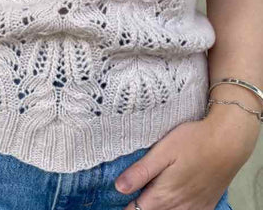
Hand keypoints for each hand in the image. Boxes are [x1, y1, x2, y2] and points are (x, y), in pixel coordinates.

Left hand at [114, 111, 259, 209]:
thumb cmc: (193, 141)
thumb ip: (141, 171)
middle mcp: (178, 206)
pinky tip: (172, 204)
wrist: (228, 142)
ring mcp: (193, 207)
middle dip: (139, 208)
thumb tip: (119, 188)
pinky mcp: (206, 204)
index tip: (116, 200)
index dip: (126, 207)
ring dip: (157, 209)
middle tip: (129, 200)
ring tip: (148, 200)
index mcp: (163, 194)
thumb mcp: (163, 151)